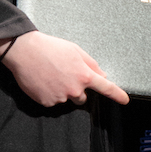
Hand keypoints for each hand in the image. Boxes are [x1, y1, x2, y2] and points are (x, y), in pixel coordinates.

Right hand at [0, 31, 129, 106]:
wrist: (25, 52)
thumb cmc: (51, 48)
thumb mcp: (75, 50)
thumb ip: (90, 64)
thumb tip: (102, 75)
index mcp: (84, 75)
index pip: (105, 87)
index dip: (117, 94)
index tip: (125, 100)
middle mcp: (74, 89)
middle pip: (82, 98)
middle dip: (76, 89)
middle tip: (64, 75)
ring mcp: (60, 98)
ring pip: (66, 99)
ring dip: (62, 91)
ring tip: (51, 75)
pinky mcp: (47, 103)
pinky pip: (53, 101)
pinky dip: (50, 94)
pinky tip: (43, 81)